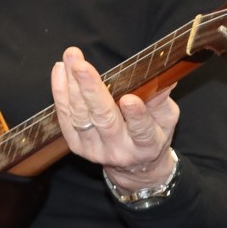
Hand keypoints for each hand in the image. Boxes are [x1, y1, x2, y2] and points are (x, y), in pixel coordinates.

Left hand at [51, 47, 177, 191]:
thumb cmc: (152, 134)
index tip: (129, 99)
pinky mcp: (77, 146)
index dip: (136, 116)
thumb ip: (161, 100)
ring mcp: (95, 150)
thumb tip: (164, 79)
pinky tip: (60, 71)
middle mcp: (119, 150)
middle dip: (91, 91)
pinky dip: (60, 93)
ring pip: (81, 117)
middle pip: (104, 121)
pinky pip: (65, 118)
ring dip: (72, 86)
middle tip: (80, 66)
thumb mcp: (166, 119)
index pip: (142, 131)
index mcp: (146, 145)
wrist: (134, 167)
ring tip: (69, 60)